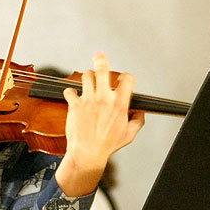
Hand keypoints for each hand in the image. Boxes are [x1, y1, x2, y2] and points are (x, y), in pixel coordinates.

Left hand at [55, 52, 144, 195]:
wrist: (87, 153)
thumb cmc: (107, 146)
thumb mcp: (129, 135)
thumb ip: (137, 121)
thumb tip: (139, 112)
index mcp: (119, 104)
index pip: (127, 80)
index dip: (126, 77)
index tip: (122, 78)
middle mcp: (103, 99)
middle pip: (102, 70)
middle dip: (101, 59)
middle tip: (99, 55)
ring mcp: (88, 100)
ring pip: (86, 76)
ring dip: (87, 76)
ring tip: (87, 79)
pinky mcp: (74, 105)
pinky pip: (69, 90)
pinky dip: (70, 91)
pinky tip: (72, 95)